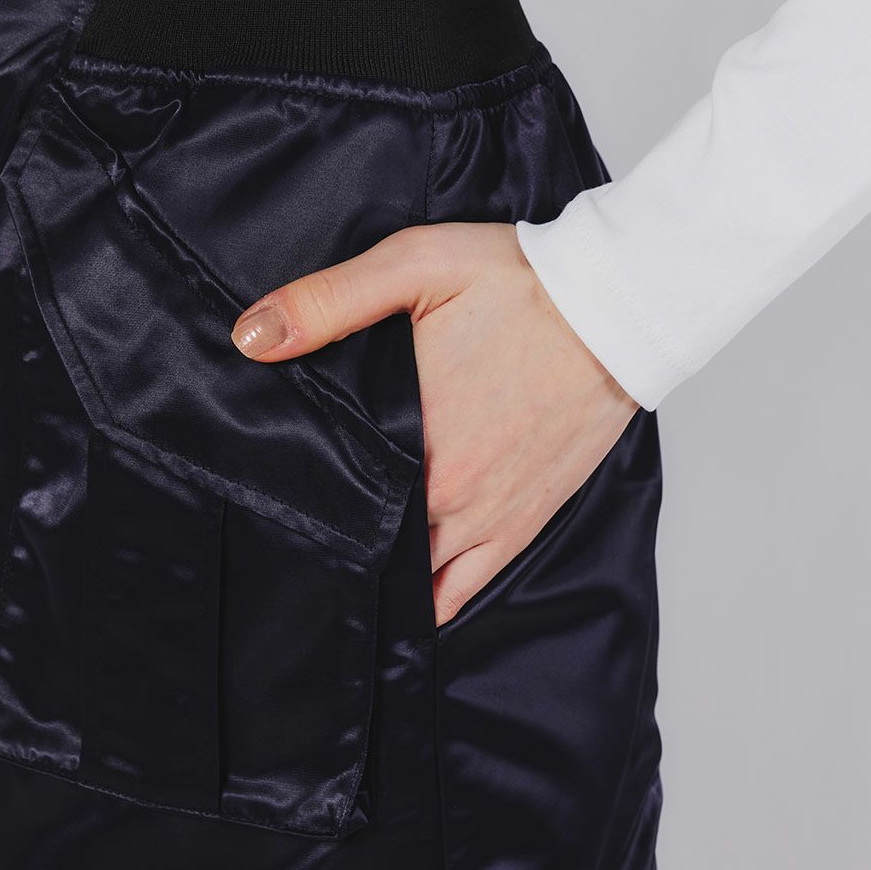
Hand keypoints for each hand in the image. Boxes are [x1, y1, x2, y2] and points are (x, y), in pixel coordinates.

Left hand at [230, 223, 639, 625]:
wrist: (619, 304)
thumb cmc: (518, 281)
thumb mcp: (415, 266)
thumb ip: (330, 302)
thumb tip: (252, 336)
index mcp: (414, 435)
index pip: (333, 493)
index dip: (298, 498)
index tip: (268, 500)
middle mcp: (449, 490)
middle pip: (369, 536)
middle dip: (334, 536)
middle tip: (293, 535)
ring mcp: (491, 512)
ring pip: (415, 572)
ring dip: (380, 570)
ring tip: (341, 569)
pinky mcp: (527, 517)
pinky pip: (468, 585)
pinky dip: (434, 599)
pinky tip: (406, 604)